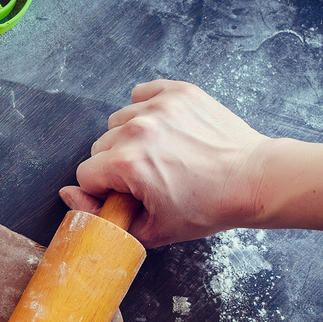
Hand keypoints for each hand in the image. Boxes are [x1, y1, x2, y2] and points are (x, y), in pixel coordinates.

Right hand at [59, 79, 271, 247]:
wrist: (254, 180)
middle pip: (99, 147)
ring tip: (157, 154)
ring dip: (128, 139)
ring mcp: (159, 107)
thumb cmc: (208, 207)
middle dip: (114, 166)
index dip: (102, 191)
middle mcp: (138, 130)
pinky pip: (141, 95)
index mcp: (128, 164)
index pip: (86, 174)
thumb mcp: (151, 230)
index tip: (126, 196)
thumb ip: (100, 216)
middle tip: (146, 178)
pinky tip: (162, 130)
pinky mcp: (178, 92)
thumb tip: (68, 194)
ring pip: (118, 122)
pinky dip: (145, 110)